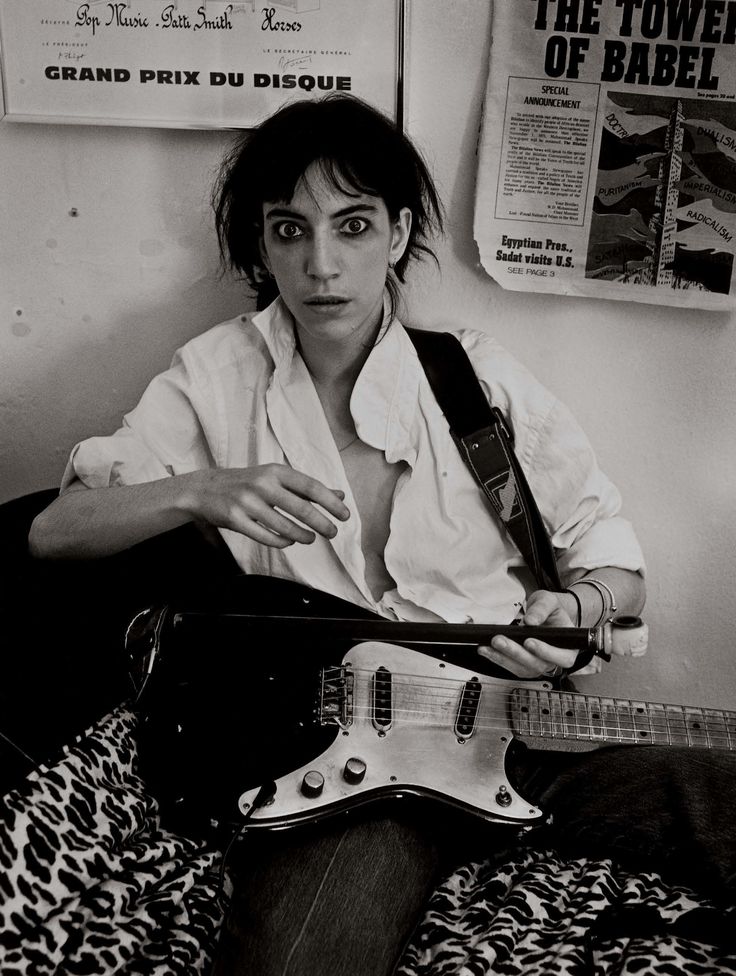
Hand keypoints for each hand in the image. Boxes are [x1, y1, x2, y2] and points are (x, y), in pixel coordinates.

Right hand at [182, 464, 349, 547]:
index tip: (345, 515)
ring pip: (285, 526)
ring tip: (311, 538)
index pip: (311, 487)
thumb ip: (306, 488)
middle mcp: (262, 484)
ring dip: (304, 536)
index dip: (331, 502)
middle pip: (302, 508)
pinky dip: (283, 541)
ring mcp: (247, 502)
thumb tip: (339, 495)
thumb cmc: (248, 483)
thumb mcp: (276, 478)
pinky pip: (266, 537)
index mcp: (275, 471)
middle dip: (322, 524)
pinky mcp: (235, 519)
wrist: (205, 489)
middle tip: (333, 533)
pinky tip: (290, 541)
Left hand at [477, 589, 578, 677]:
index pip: (562, 657)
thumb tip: (530, 621)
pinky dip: (497, 658)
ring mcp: (538, 665)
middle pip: (537, 664)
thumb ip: (542, 609)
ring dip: (502, 658)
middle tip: (499, 640)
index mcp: (568, 647)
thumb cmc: (550, 611)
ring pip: (521, 669)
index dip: (546, 652)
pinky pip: (510, 667)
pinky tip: (486, 650)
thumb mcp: (549, 601)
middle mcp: (554, 661)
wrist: (543, 615)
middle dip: (516, 653)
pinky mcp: (523, 666)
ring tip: (487, 646)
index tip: (529, 642)